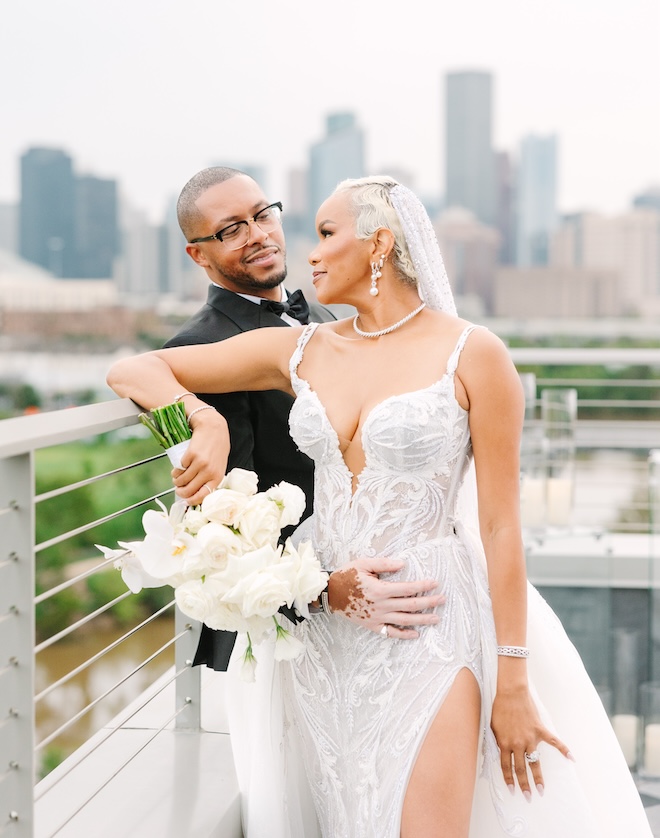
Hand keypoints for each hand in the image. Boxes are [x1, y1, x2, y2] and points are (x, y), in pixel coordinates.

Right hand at [171, 411, 229, 504]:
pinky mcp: (190, 455)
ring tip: (176, 478)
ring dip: (176, 481)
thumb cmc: (217, 446)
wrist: (213, 427)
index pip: (203, 495)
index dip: (192, 500)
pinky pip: (180, 468)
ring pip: (182, 480)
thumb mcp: (219, 464)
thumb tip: (198, 491)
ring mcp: (200, 464)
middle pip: (189, 490)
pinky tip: (179, 467)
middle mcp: (209, 472)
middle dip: (180, 492)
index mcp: (217, 476)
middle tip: (178, 489)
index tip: (186, 501)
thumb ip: (211, 476)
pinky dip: (176, 469)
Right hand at [327, 556, 443, 638]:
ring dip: (422, 619)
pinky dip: (404, 634)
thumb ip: (384, 564)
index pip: (408, 589)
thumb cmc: (346, 576)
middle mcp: (382, 606)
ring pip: (405, 620)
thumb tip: (403, 564)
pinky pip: (391, 632)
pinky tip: (415, 634)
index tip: (435, 583)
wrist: (330, 594)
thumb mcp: (363, 563)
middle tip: (442, 600)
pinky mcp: (372, 625)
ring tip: (436, 618)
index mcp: (380, 589)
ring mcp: (378, 618)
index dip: (423, 586)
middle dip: (429, 602)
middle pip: (410, 605)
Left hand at [490, 685, 573, 798]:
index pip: (506, 766)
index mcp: (504, 742)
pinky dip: (564, 749)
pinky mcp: (540, 730)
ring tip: (542, 790)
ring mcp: (530, 737)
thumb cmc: (500, 708)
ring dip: (538, 777)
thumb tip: (497, 753)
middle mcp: (517, 743)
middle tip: (528, 797)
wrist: (511, 692)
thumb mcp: (493, 726)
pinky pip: (554, 742)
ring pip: (534, 762)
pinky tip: (571, 758)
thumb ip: (497, 741)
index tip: (512, 790)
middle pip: (520, 768)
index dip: (508, 779)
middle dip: (523, 784)